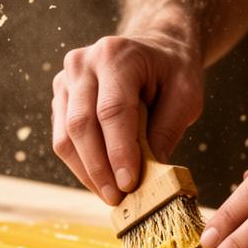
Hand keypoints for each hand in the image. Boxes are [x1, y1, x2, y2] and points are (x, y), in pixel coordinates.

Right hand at [52, 34, 203, 203]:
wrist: (156, 49)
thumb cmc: (173, 72)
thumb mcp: (186, 96)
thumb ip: (167, 130)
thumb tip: (150, 175)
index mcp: (116, 55)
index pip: (112, 110)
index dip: (118, 151)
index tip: (129, 184)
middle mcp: (82, 63)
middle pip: (82, 125)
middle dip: (99, 169)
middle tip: (118, 198)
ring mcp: (66, 80)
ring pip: (66, 137)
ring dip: (87, 173)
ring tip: (111, 196)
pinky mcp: (61, 98)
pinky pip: (62, 139)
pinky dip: (81, 165)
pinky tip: (101, 181)